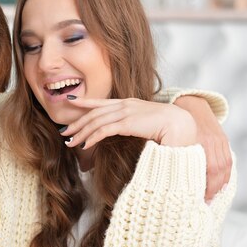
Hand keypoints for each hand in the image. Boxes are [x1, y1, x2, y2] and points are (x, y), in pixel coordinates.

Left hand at [61, 97, 196, 148]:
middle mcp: (124, 105)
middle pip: (93, 113)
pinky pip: (104, 130)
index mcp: (128, 102)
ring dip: (81, 132)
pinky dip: (92, 137)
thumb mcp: (147, 122)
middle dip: (77, 122)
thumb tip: (126, 131)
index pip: (101, 101)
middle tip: (65, 131)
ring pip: (95, 122)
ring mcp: (125, 112)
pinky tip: (85, 145)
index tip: (70, 103)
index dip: (84, 102)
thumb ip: (134, 124)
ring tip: (71, 142)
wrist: (181, 124)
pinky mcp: (127, 123)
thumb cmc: (168, 126)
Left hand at [173, 95, 231, 201]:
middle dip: (212, 188)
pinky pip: (228, 160)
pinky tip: (221, 184)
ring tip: (212, 196)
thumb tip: (159, 176)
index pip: (207, 170)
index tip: (198, 199)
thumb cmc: (173, 123)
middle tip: (204, 201)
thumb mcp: (169, 138)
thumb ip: (168, 154)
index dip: (205, 186)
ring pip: (225, 167)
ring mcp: (219, 140)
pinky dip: (225, 174)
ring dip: (221, 183)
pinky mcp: (223, 140)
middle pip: (217, 170)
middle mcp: (211, 142)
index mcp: (197, 143)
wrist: (191, 103)